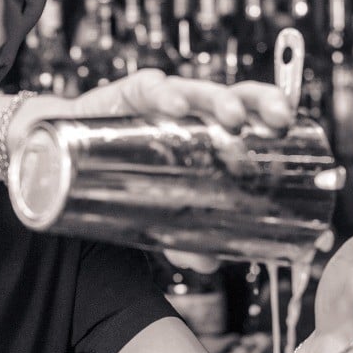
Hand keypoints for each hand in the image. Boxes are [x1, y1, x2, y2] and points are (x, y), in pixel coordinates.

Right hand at [19, 69, 290, 275]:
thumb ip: (183, 235)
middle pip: (231, 95)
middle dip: (259, 101)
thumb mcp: (155, 209)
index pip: (247, 112)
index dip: (272, 112)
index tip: (293, 127)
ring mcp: (157, 99)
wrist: (59, 152)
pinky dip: (162, 94)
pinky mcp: (122, 95)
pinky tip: (173, 105)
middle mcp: (187, 108)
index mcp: (204, 127)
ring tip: (231, 117)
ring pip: (195, 89)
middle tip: (277, 119)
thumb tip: (213, 263)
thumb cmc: (121, 173)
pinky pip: (145, 88)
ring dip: (217, 99)